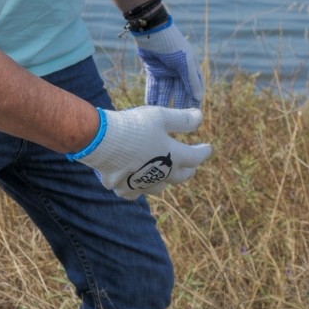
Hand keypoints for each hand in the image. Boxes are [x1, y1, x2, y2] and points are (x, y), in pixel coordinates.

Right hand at [75, 106, 211, 199]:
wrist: (101, 141)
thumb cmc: (133, 126)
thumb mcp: (159, 116)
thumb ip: (182, 119)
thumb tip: (200, 117)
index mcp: (174, 157)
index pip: (196, 157)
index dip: (203, 152)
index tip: (207, 148)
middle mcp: (161, 174)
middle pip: (181, 177)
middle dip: (188, 170)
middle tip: (190, 165)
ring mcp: (142, 183)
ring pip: (159, 188)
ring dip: (164, 181)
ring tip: (163, 174)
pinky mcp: (123, 186)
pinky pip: (133, 192)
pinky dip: (136, 188)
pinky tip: (134, 182)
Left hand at [133, 19, 203, 108]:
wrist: (152, 31)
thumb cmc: (173, 44)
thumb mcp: (185, 62)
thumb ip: (191, 80)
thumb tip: (199, 97)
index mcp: (191, 70)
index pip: (194, 90)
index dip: (194, 103)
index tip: (193, 117)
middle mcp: (179, 72)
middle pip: (180, 93)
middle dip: (178, 106)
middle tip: (176, 122)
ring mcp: (166, 72)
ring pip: (165, 92)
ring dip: (164, 103)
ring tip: (162, 117)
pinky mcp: (153, 71)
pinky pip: (153, 86)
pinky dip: (152, 96)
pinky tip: (151, 107)